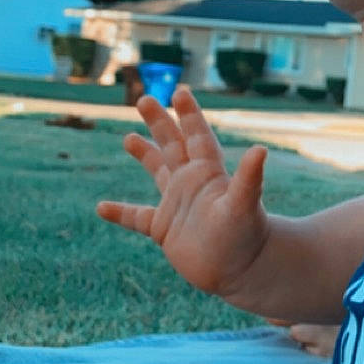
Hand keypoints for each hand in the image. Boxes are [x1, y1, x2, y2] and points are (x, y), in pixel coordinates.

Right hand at [96, 86, 271, 303]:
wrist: (241, 271)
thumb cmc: (247, 238)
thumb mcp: (244, 204)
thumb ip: (248, 178)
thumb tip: (261, 150)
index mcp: (209, 172)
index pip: (197, 135)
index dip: (188, 114)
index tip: (180, 91)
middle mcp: (191, 183)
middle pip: (172, 145)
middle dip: (159, 122)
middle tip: (143, 99)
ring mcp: (177, 205)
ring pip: (157, 172)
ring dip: (144, 155)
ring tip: (128, 138)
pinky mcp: (164, 229)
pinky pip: (136, 218)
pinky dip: (120, 213)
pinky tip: (101, 208)